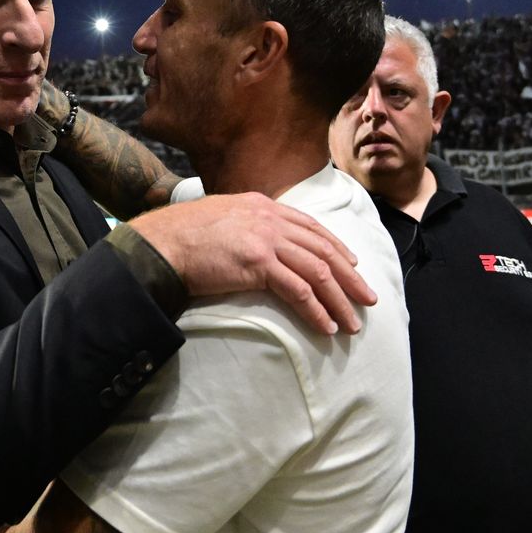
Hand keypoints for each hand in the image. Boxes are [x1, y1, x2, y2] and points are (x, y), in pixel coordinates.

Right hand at [129, 192, 375, 334]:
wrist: (163, 243)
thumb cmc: (183, 235)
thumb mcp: (221, 219)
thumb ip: (245, 227)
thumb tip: (253, 245)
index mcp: (263, 206)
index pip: (311, 227)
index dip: (336, 247)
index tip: (353, 265)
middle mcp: (270, 219)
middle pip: (323, 250)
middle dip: (351, 277)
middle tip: (368, 299)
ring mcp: (266, 239)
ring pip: (318, 272)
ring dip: (340, 301)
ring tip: (352, 323)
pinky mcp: (259, 263)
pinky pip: (299, 290)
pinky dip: (317, 310)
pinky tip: (326, 326)